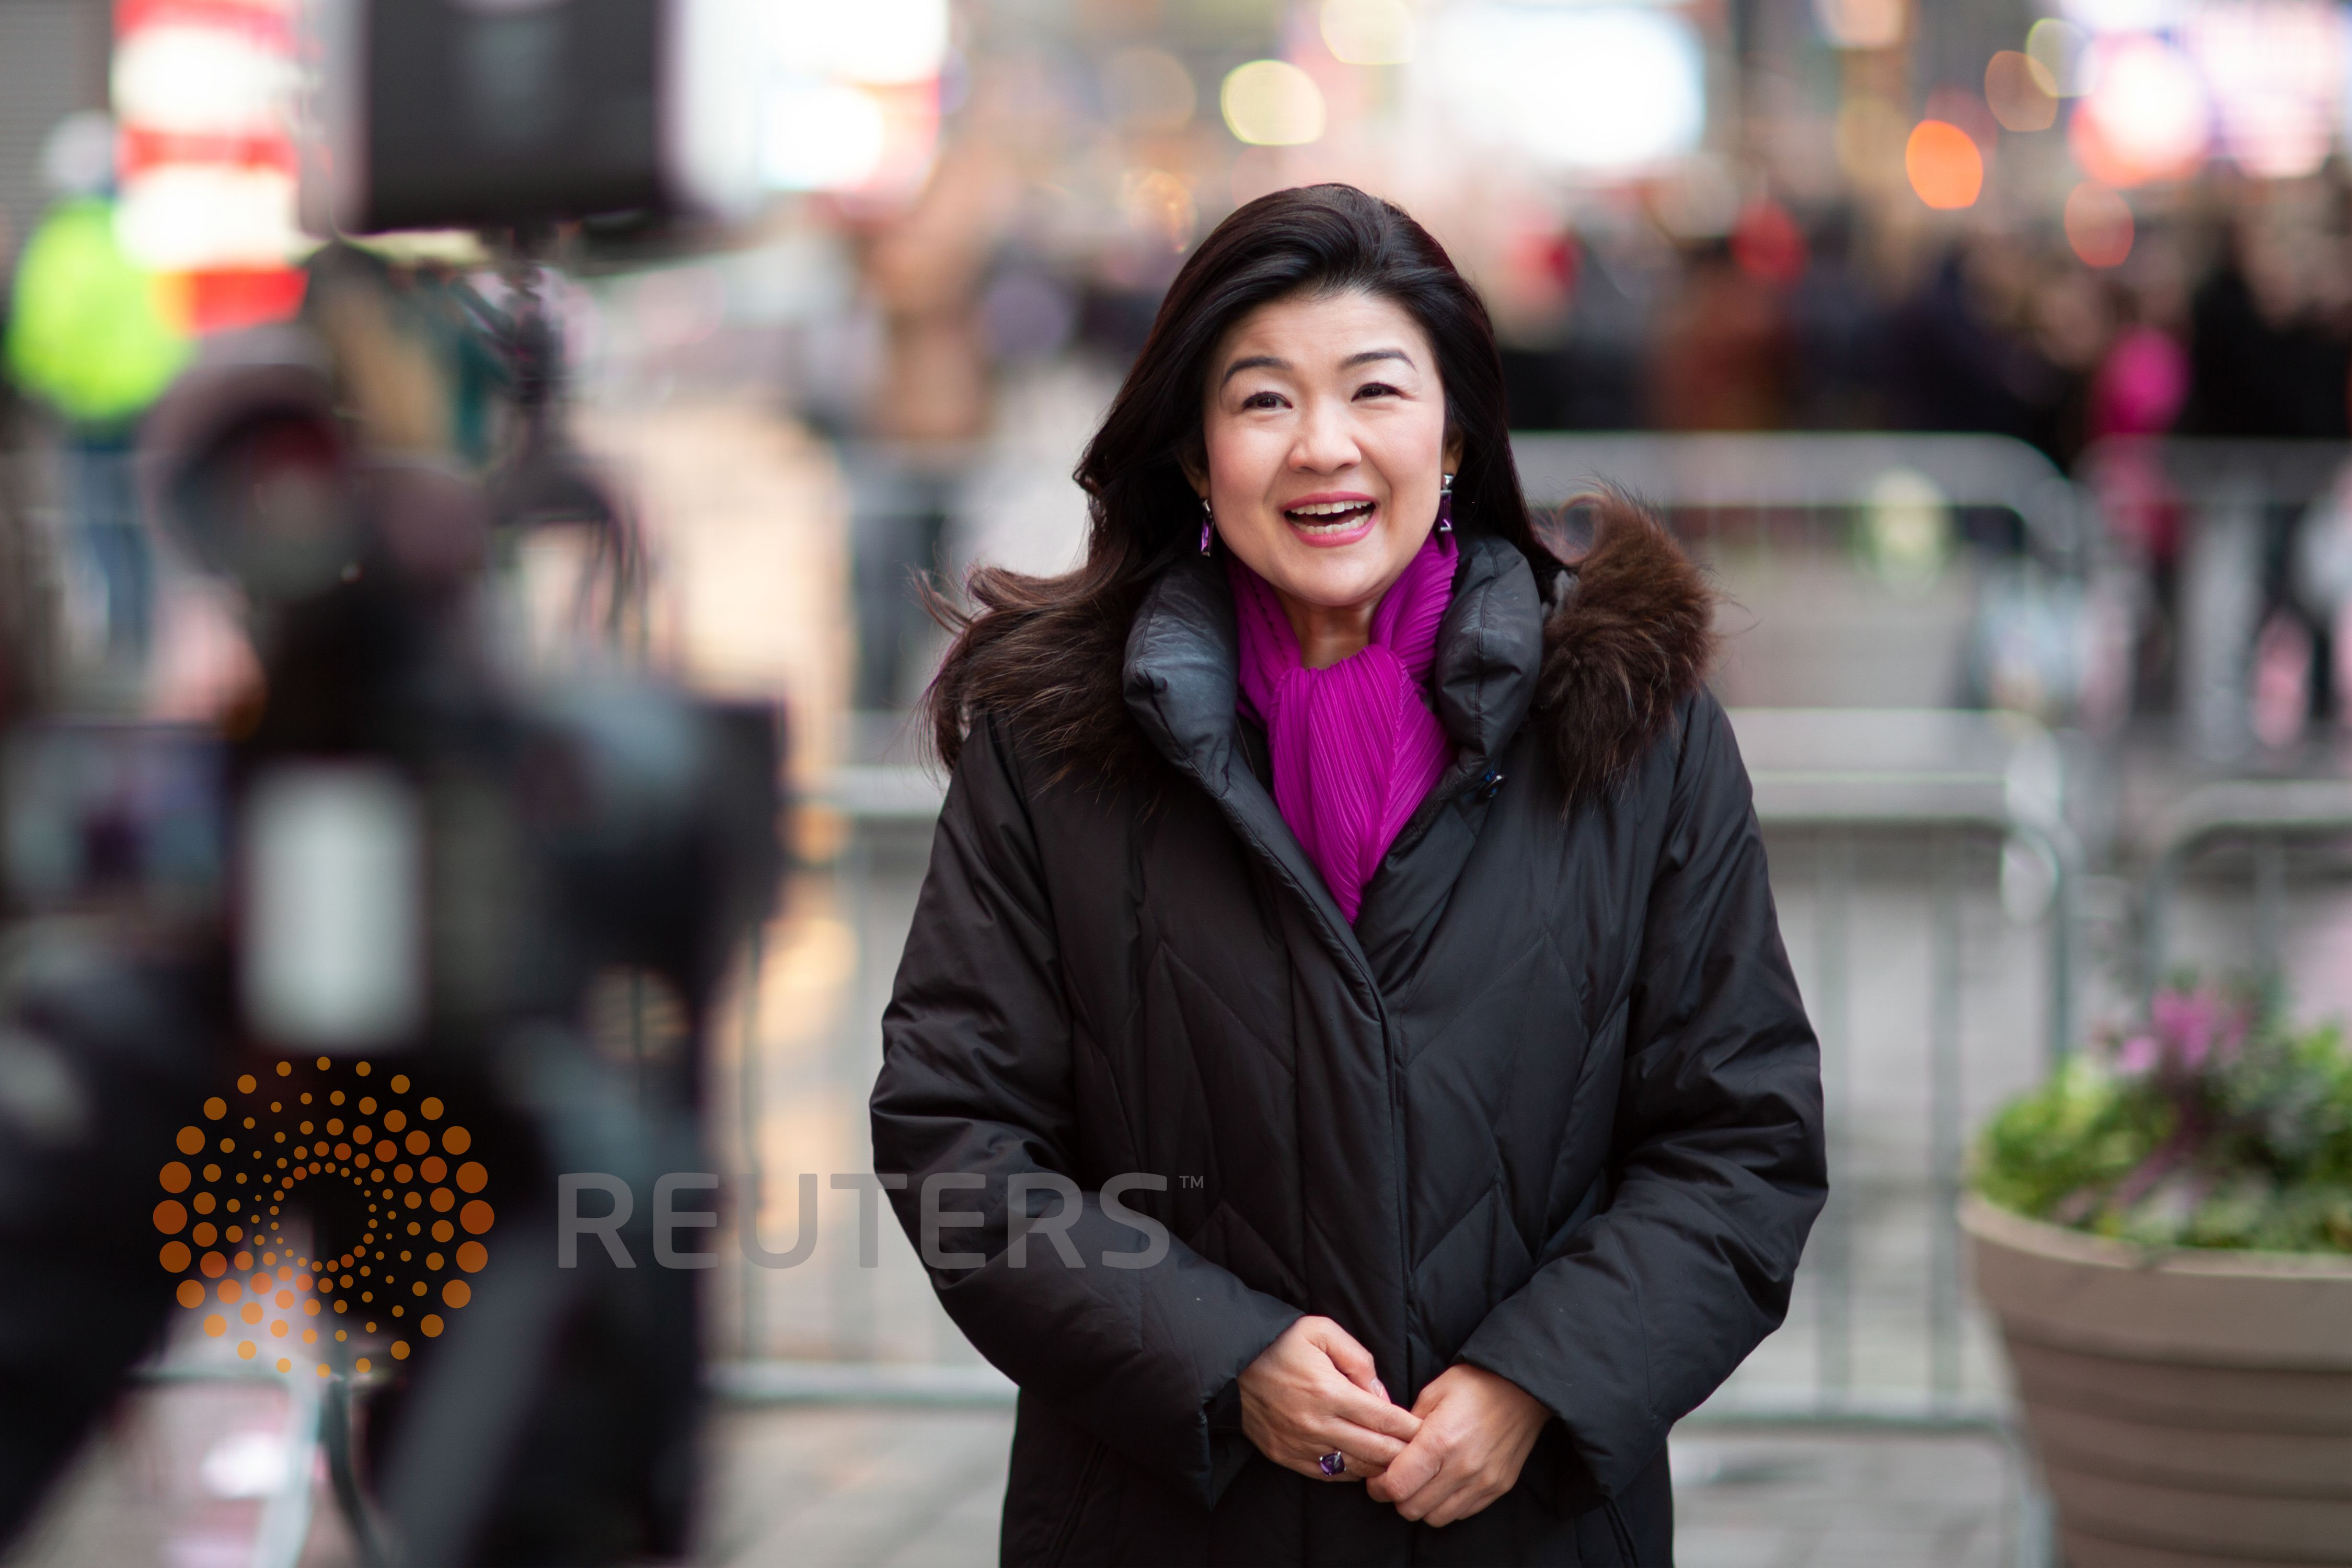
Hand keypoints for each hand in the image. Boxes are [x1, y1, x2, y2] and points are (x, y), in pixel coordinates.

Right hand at [1238, 1316, 1420, 1482]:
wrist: (1230, 1362)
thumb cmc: (1280, 1342)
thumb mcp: (1321, 1331)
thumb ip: (1357, 1358)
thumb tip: (1380, 1394)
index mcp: (1328, 1391)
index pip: (1383, 1419)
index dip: (1410, 1429)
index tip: (1429, 1432)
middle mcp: (1315, 1424)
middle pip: (1374, 1450)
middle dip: (1404, 1454)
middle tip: (1425, 1455)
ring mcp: (1299, 1444)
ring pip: (1354, 1468)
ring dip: (1380, 1467)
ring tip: (1401, 1464)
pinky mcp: (1284, 1455)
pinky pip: (1327, 1474)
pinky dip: (1351, 1472)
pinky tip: (1365, 1465)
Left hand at [1365, 1363, 1548, 1526]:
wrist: (1522, 1388)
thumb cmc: (1474, 1384)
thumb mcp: (1431, 1393)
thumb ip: (1406, 1427)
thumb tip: (1387, 1451)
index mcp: (1439, 1441)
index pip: (1397, 1486)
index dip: (1378, 1486)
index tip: (1375, 1478)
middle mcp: (1462, 1468)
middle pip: (1412, 1508)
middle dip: (1396, 1497)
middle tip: (1396, 1480)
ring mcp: (1483, 1482)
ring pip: (1436, 1517)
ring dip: (1422, 1505)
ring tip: (1420, 1483)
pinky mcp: (1498, 1488)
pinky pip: (1462, 1513)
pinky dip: (1447, 1505)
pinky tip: (1444, 1484)